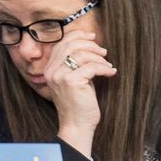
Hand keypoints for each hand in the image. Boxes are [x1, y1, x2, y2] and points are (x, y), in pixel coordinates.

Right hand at [43, 30, 116, 156]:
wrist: (77, 125)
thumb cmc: (78, 103)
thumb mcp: (74, 79)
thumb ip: (75, 62)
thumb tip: (91, 43)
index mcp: (50, 68)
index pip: (62, 43)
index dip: (78, 36)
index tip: (92, 36)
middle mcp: (52, 71)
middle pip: (71, 45)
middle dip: (91, 45)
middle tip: (103, 52)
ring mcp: (60, 76)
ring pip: (82, 54)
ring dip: (99, 57)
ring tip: (107, 64)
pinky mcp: (72, 82)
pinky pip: (92, 67)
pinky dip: (104, 68)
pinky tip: (111, 72)